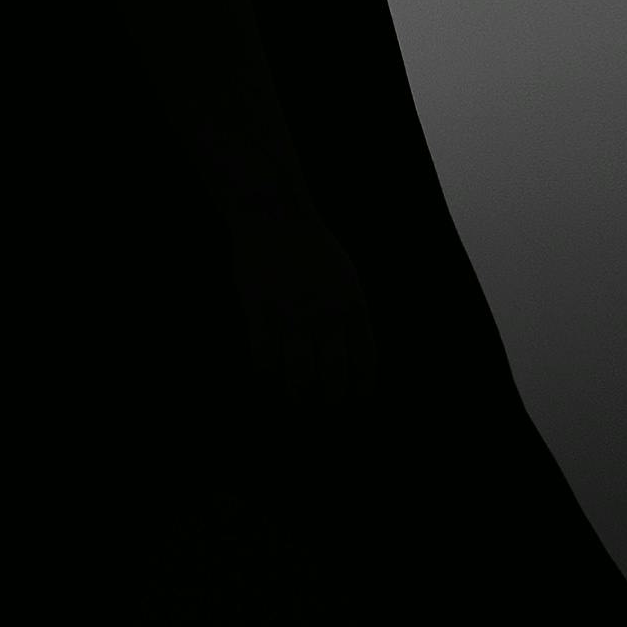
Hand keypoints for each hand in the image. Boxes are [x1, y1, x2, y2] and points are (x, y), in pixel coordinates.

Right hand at [235, 207, 379, 394]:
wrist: (276, 218)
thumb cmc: (313, 248)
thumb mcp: (348, 278)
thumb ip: (352, 313)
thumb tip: (356, 352)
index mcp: (353, 307)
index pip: (365, 361)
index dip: (363, 388)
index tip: (358, 401)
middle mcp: (327, 317)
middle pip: (334, 377)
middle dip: (331, 402)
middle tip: (323, 408)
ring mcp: (293, 317)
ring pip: (298, 377)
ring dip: (297, 398)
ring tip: (294, 402)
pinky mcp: (261, 313)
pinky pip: (263, 360)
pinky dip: (264, 377)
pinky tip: (264, 379)